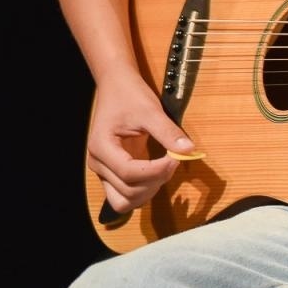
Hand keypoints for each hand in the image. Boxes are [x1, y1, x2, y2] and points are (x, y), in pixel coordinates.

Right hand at [87, 74, 195, 214]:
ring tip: (164, 169)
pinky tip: (157, 173)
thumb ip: (168, 132)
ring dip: (148, 191)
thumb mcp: (151, 110)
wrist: (116, 87)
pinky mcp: (112, 172)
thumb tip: (188, 150)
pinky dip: (142, 190)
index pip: (129, 173)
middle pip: (127, 191)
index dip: (156, 171)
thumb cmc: (129, 96)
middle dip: (155, 181)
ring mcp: (103, 170)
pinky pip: (125, 193)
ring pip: (123, 200)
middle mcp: (98, 164)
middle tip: (173, 160)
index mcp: (102, 148)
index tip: (176, 158)